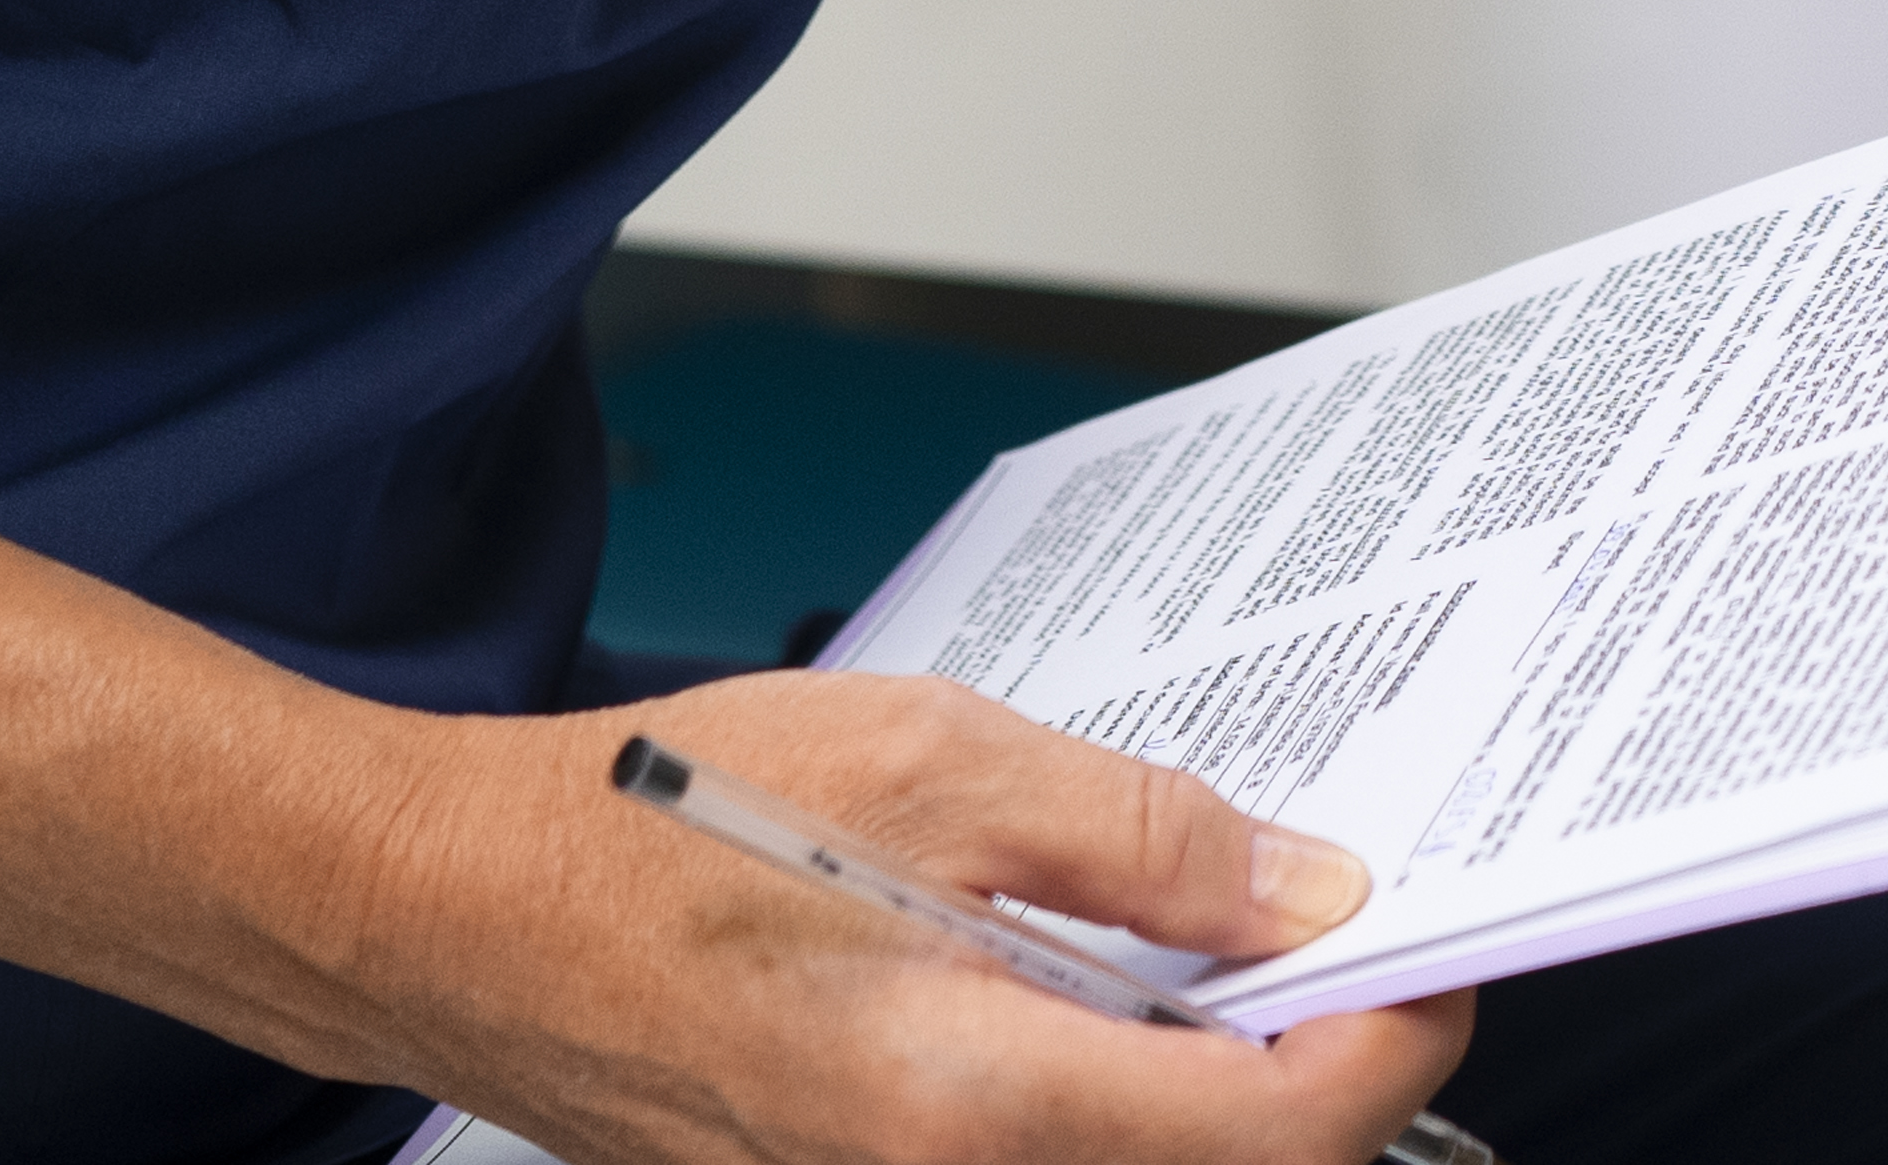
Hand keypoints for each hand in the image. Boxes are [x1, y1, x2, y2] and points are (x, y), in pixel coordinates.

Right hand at [362, 668, 1473, 1164]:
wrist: (450, 915)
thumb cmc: (648, 824)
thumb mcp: (930, 760)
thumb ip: (1142, 839)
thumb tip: (1307, 891)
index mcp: (973, 1100)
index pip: (1280, 1134)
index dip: (1392, 1041)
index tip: (1437, 952)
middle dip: (1315, 1064)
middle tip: (1337, 931)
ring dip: (1211, 1085)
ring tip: (1219, 945)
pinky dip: (1107, 1093)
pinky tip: (1099, 989)